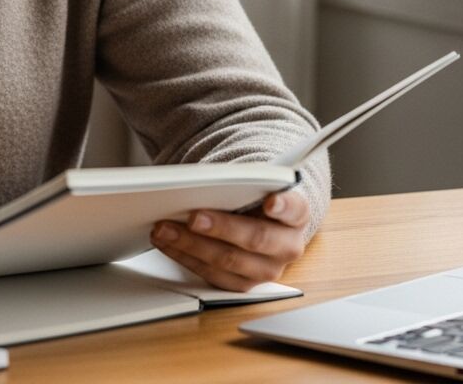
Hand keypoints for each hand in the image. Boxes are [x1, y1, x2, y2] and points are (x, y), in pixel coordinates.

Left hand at [150, 190, 309, 291]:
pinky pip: (214, 275)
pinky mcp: (244, 283)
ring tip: (165, 229)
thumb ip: (241, 181)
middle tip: (194, 217)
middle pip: (256, 238)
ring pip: (230, 261)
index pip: (295, 208)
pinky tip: (168, 243)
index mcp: (296, 213)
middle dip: (221, 228)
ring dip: (192, 245)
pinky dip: (186, 257)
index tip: (270, 202)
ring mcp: (267, 269)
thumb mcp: (253, 182)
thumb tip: (205, 179)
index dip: (283, 206)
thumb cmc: (253, 196)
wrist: (257, 219)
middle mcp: (287, 245)